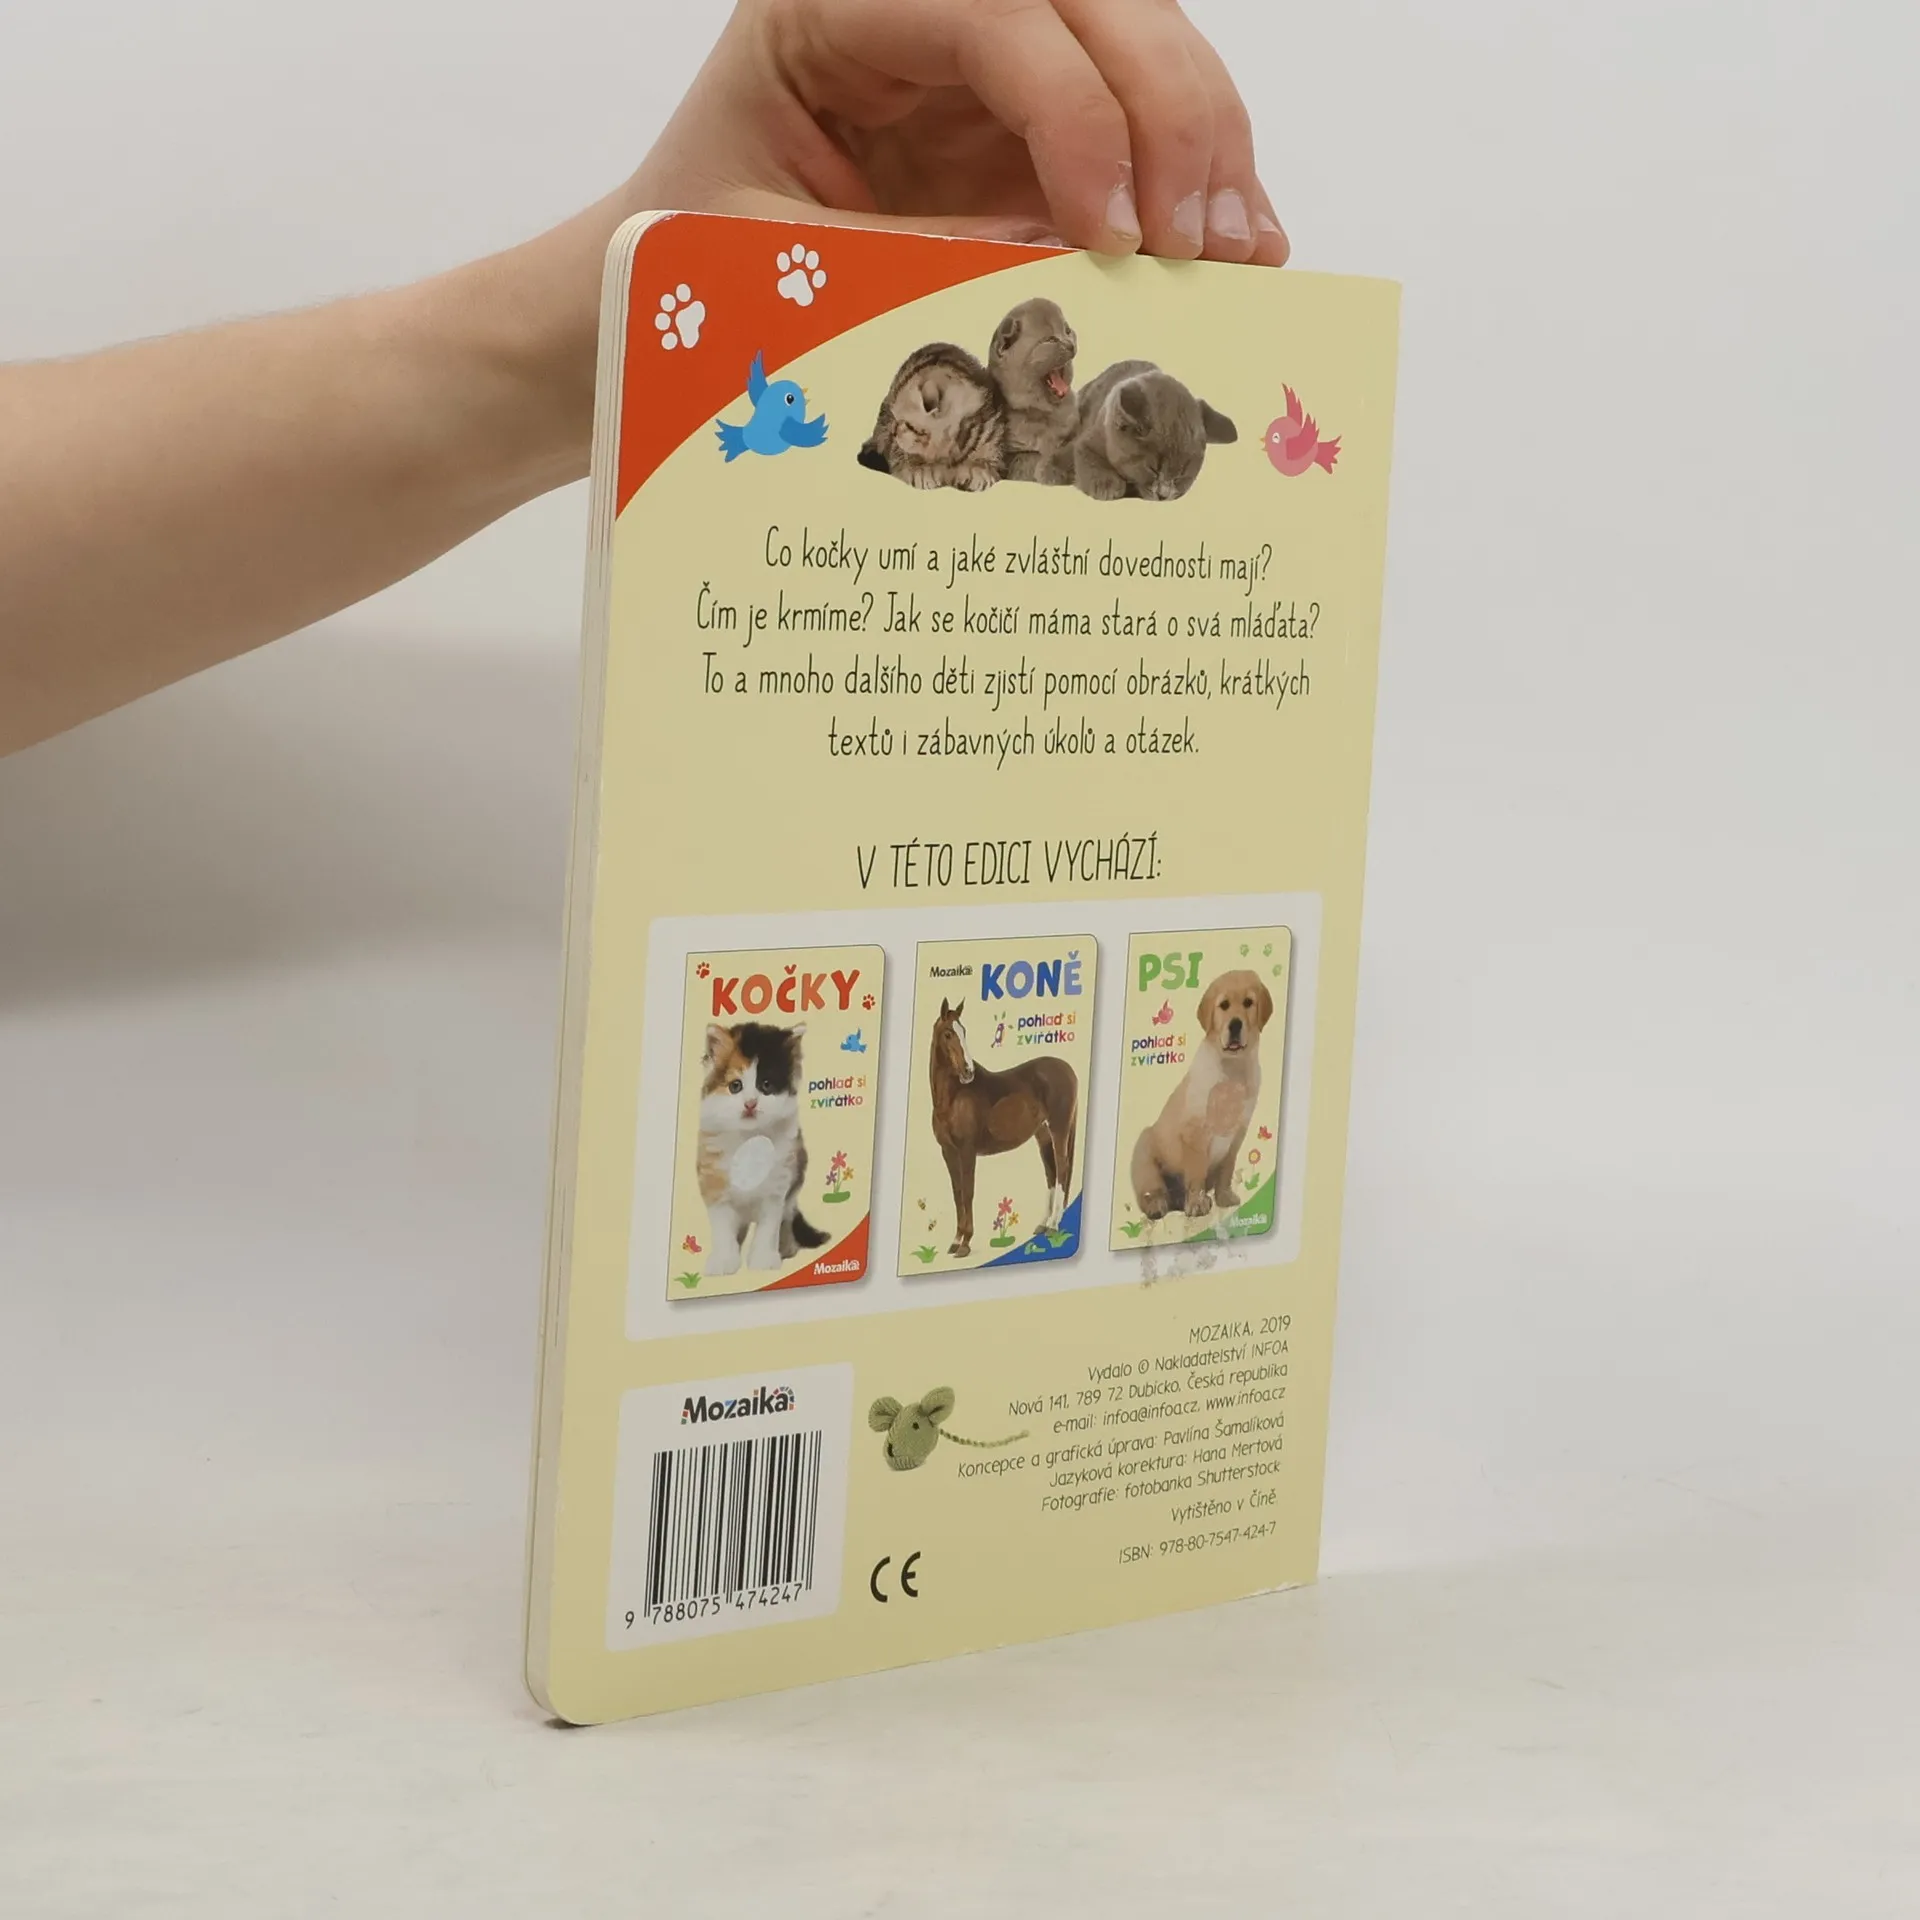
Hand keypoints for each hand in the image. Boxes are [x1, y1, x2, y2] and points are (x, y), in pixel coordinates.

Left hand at [620, 0, 1289, 264]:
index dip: (1076, 111)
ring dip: (1205, 145)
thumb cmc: (695, 256)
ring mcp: (992, 50)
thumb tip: (1062, 260)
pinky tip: (1238, 244)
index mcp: (835, 1)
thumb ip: (910, 257)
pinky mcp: (1034, 116)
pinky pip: (1142, 117)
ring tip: (1236, 255)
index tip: (1113, 235)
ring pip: (1144, 41)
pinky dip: (1198, 179)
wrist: (668, 279)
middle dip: (1168, 116)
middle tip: (1193, 246)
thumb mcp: (777, 261)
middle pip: (1096, 1)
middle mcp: (929, 2)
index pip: (993, 8)